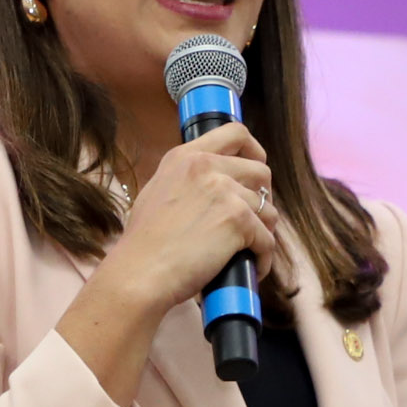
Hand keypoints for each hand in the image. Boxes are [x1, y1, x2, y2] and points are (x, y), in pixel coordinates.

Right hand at [97, 123, 279, 310]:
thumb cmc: (143, 245)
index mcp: (185, 156)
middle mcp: (205, 166)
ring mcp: (224, 191)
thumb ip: (186, 180)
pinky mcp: (238, 219)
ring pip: (268, 209)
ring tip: (249, 251)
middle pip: (261, 172)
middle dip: (263, 197)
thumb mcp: (157, 192)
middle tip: (254, 221)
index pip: (236, 133)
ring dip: (263, 232)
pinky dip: (263, 258)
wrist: (139, 273)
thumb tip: (214, 186)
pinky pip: (267, 239)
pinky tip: (251, 268)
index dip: (254, 151)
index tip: (255, 168)